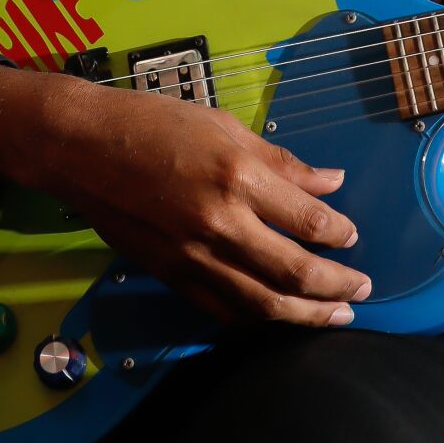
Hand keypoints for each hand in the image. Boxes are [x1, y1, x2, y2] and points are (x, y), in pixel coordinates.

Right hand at [0, 66, 373, 330]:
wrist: (82, 147)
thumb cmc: (155, 124)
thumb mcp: (225, 126)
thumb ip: (282, 161)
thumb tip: (331, 183)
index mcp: (239, 177)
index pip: (309, 220)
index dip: (340, 233)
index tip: (352, 237)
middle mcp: (221, 224)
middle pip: (294, 272)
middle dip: (336, 286)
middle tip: (361, 291)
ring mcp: (194, 256)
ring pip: (261, 303)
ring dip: (305, 315)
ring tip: (334, 317)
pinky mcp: (170, 275)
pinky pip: (221, 308)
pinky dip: (254, 318)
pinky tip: (275, 317)